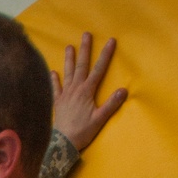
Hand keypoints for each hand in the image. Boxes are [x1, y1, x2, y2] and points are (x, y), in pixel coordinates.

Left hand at [52, 33, 126, 151]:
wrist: (63, 143)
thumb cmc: (82, 132)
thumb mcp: (100, 119)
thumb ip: (112, 104)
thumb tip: (124, 90)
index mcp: (87, 91)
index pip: (99, 69)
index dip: (106, 54)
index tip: (111, 40)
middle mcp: (75, 89)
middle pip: (81, 65)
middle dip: (85, 49)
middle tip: (86, 34)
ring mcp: (65, 95)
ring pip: (68, 73)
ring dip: (69, 59)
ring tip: (69, 46)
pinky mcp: (58, 103)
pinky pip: (56, 88)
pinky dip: (54, 80)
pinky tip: (53, 72)